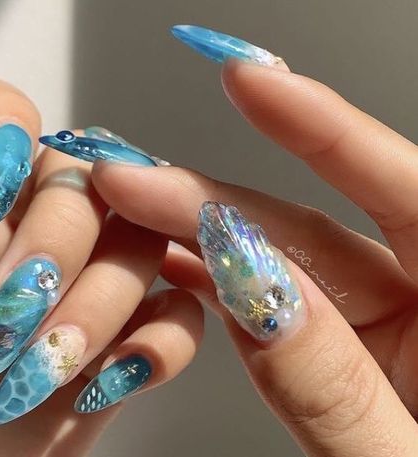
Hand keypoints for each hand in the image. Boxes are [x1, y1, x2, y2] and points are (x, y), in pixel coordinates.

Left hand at [0, 78, 202, 455]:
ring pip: (142, 245)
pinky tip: (110, 378)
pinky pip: (177, 320)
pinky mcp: (116, 351)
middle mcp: (23, 239)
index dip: (3, 120)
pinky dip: (162, 344)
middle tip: (11, 314)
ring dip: (100, 304)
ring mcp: (76, 294)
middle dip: (60, 241)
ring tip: (39, 371)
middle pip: (87, 178)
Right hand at [89, 30, 417, 456]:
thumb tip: (251, 284)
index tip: (248, 79)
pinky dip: (216, 287)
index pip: (399, 191)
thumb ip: (328, 384)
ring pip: (277, 267)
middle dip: (213, 199)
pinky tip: (168, 263)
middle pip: (310, 231)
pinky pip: (270, 308)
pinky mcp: (339, 356)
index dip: (318, 127)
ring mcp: (380, 332)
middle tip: (132, 177)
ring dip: (200, 240)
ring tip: (129, 212)